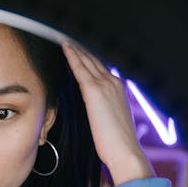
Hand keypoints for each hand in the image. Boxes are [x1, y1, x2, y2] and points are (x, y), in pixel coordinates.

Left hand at [62, 40, 153, 185]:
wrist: (125, 152)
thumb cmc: (116, 144)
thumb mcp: (110, 121)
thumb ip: (101, 109)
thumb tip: (92, 109)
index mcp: (118, 89)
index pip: (100, 67)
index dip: (88, 56)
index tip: (77, 46)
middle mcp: (114, 82)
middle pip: (94, 59)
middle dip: (81, 46)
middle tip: (66, 34)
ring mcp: (106, 84)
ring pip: (87, 59)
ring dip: (75, 47)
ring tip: (62, 35)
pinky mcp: (95, 91)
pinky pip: (81, 68)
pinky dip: (72, 56)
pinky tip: (64, 47)